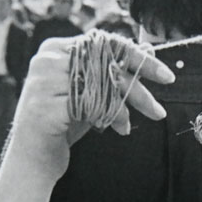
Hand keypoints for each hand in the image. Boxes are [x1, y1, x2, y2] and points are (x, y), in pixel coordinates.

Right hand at [7, 35, 174, 178]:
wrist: (33, 158)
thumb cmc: (64, 123)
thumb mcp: (94, 93)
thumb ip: (116, 72)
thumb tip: (149, 50)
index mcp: (57, 48)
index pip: (107, 43)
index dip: (140, 58)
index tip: (168, 77)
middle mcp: (47, 59)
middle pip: (106, 66)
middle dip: (138, 89)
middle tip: (160, 110)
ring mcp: (42, 81)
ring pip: (100, 87)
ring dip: (122, 108)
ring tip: (130, 125)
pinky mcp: (43, 106)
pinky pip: (89, 107)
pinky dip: (108, 118)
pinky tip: (116, 128)